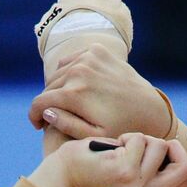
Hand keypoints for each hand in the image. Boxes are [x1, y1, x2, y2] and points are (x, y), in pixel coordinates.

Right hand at [28, 44, 170, 139]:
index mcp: (76, 93)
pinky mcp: (97, 50)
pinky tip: (76, 88)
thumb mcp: (96, 136)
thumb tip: (46, 112)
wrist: (151, 109)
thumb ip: (68, 125)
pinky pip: (72, 60)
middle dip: (47, 102)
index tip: (37, 126)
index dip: (34, 115)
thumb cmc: (123, 129)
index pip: (41, 102)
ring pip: (60, 72)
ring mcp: (88, 56)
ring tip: (63, 105)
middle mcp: (79, 70)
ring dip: (58, 88)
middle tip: (49, 118)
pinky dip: (70, 73)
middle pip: (49, 86)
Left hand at [46, 133, 186, 186]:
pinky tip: (110, 150)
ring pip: (159, 148)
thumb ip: (151, 161)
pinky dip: (126, 138)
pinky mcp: (127, 174)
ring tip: (118, 149)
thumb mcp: (128, 163)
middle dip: (168, 145)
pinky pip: (141, 142)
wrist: (66, 172)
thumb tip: (174, 152)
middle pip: (183, 164)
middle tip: (143, 144)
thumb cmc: (95, 163)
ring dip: (139, 138)